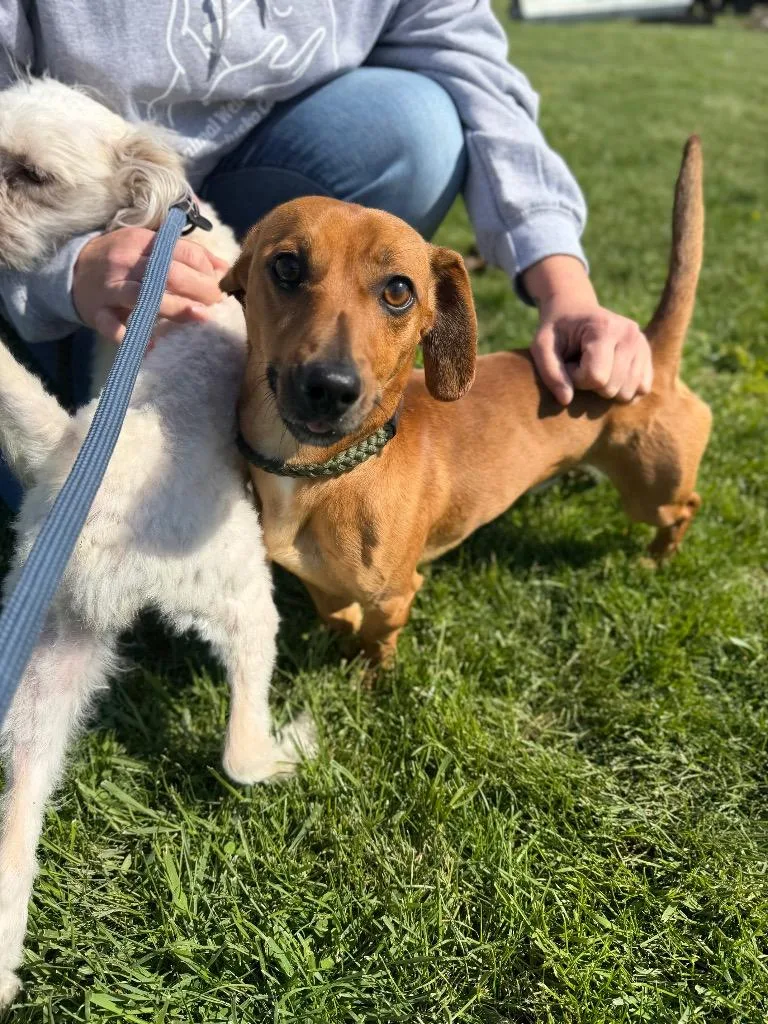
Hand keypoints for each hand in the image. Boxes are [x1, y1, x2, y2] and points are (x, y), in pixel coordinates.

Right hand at [73, 227, 229, 342]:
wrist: (72, 272)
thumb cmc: (123, 261)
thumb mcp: (150, 247)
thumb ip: (188, 255)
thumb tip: (225, 270)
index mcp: (144, 243)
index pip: (183, 252)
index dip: (206, 270)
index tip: (220, 287)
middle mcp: (127, 262)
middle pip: (167, 272)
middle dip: (198, 288)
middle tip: (216, 305)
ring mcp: (111, 288)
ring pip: (144, 295)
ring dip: (174, 306)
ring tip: (198, 317)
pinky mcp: (98, 312)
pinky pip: (113, 326)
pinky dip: (131, 337)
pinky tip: (151, 346)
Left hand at [524, 255, 651, 405]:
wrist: (574, 310)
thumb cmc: (556, 330)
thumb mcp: (541, 346)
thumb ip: (550, 373)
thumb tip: (566, 400)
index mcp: (605, 328)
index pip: (596, 377)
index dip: (576, 379)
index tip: (568, 363)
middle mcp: (630, 334)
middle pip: (612, 388)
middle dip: (589, 385)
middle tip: (580, 364)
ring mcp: (643, 344)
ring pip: (628, 393)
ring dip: (605, 388)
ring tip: (593, 366)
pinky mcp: (648, 355)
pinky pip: (642, 389)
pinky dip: (622, 388)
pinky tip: (609, 373)